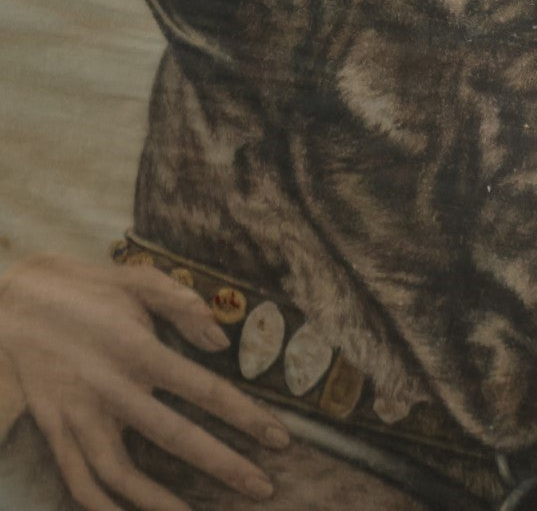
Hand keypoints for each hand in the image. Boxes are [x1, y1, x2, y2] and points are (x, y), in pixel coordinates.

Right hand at [0, 253, 289, 510]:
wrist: (16, 302)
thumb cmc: (90, 289)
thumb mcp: (140, 280)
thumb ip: (184, 304)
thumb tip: (221, 339)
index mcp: (138, 349)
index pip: (204, 390)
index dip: (245, 416)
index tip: (279, 439)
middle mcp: (110, 387)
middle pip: (173, 436)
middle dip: (222, 465)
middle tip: (262, 488)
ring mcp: (77, 413)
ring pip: (120, 472)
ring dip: (158, 501)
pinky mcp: (52, 427)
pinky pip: (76, 478)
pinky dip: (100, 505)